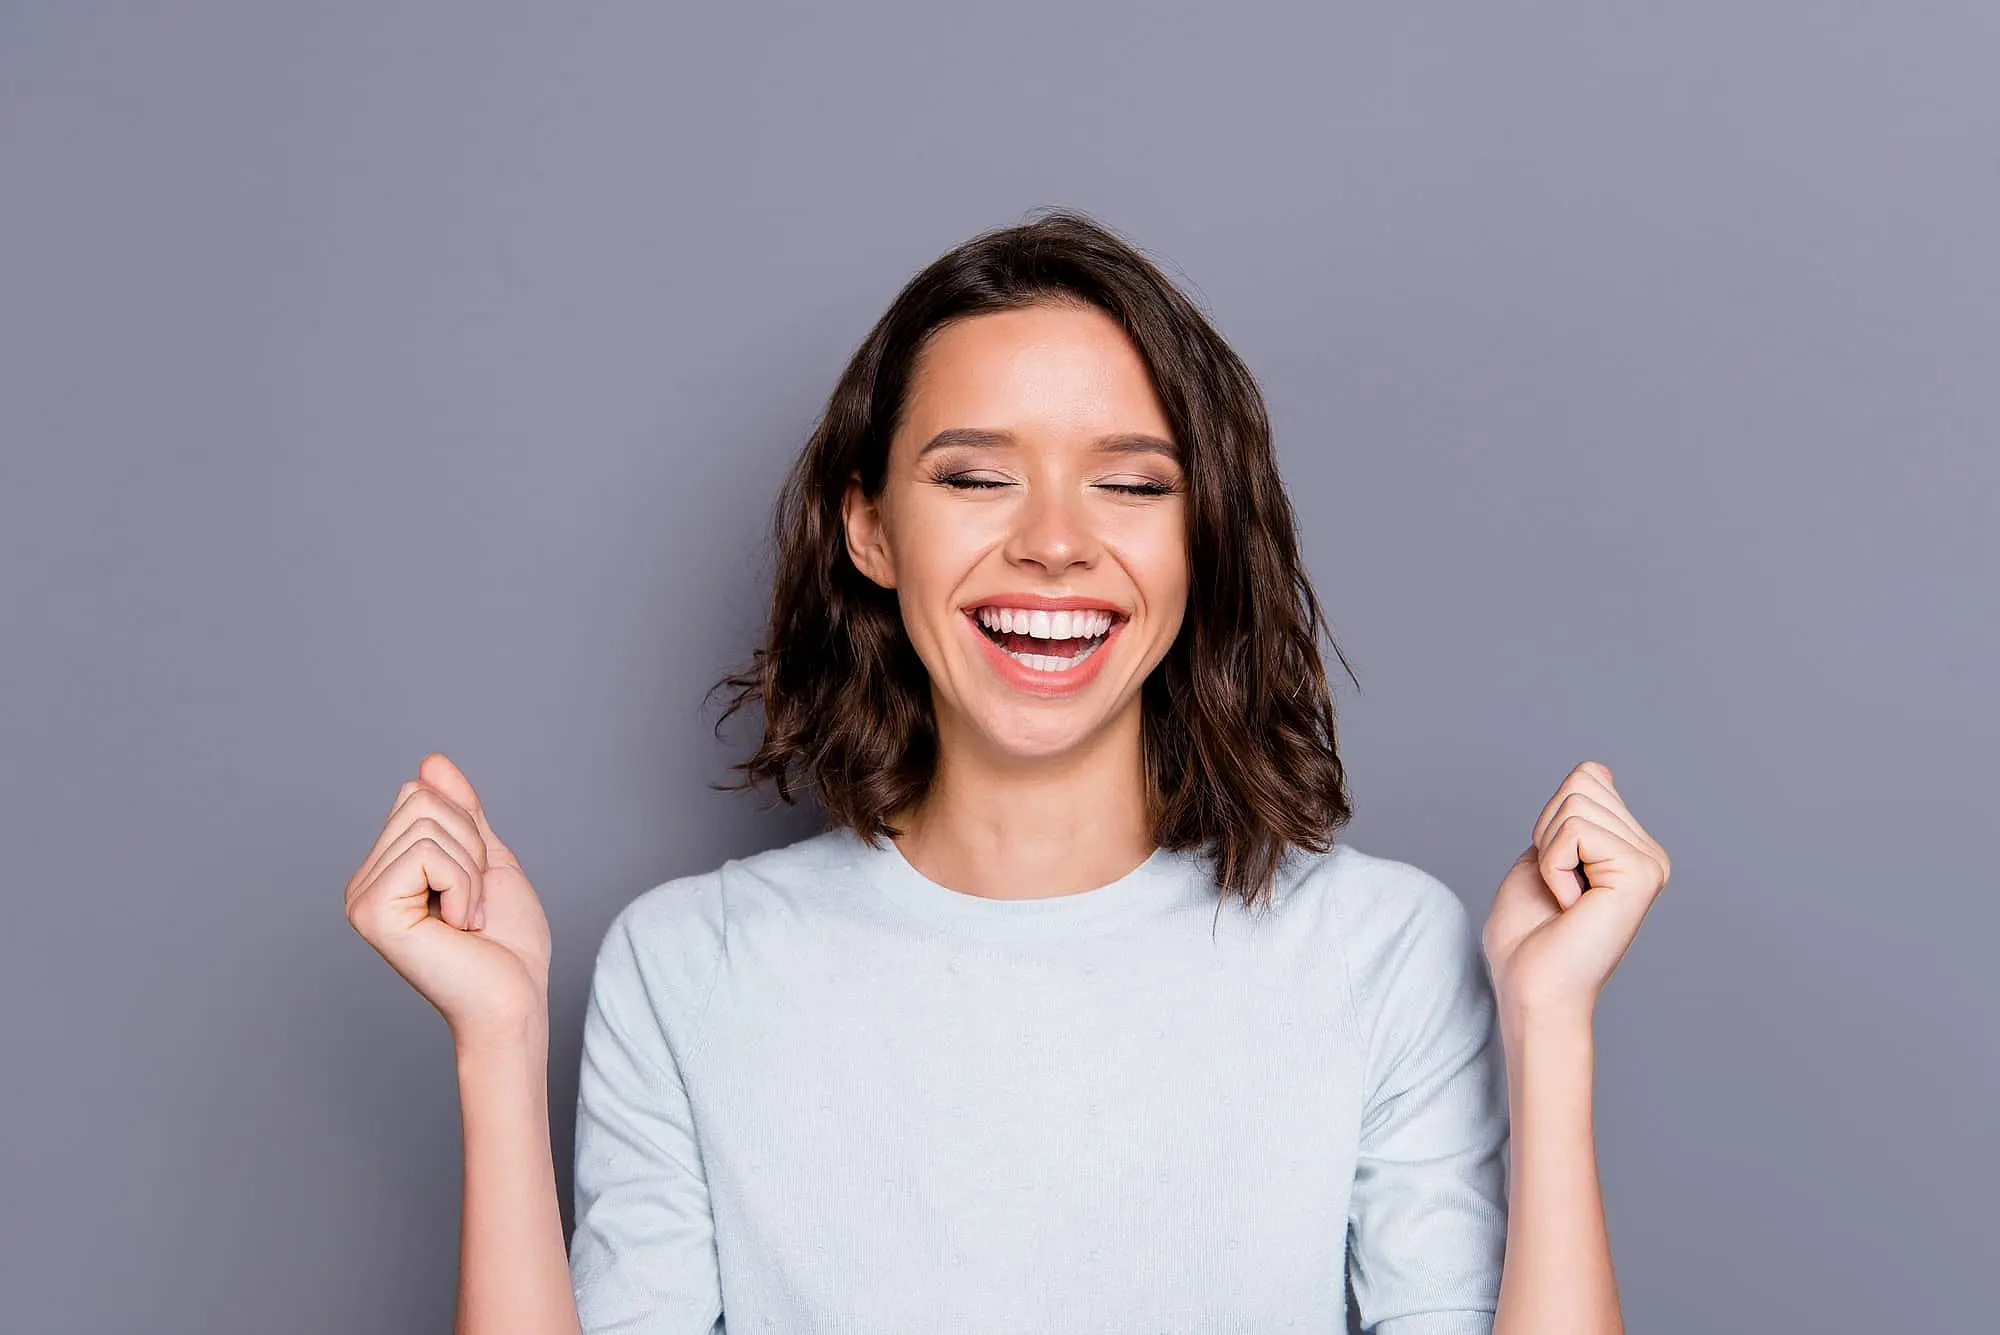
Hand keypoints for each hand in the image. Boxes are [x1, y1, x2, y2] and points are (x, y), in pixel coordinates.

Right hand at [344, 752, 553, 1046]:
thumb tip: (431, 761)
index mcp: (386, 868)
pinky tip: (460, 926)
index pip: (419, 793)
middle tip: (473, 902)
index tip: (475, 883)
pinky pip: (426, 852)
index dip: (467, 828)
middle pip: (418, 799)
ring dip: (470, 870)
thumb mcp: (487, 859)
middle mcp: (363, 881)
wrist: (514, 998)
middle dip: (468, 844)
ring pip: (425, 823)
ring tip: (467, 917)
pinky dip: (463, 884)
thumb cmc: (507, 943)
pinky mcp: (372, 912)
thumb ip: (459, 811)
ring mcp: (362, 897)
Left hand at [1481, 760, 1671, 1024]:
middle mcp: (1648, 854)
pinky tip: (1571, 906)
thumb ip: (1568, 817)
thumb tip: (1597, 772)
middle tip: (1557, 887)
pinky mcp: (1641, 874)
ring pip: (1576, 802)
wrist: (1532, 990)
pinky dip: (1554, 866)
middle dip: (1548, 831)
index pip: (1587, 778)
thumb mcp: (1540, 857)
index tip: (1553, 871)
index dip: (1550, 819)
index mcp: (1627, 848)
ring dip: (1550, 852)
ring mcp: (1650, 863)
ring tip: (1565, 898)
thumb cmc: (1527, 938)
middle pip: (1582, 782)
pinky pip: (1575, 831)